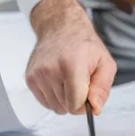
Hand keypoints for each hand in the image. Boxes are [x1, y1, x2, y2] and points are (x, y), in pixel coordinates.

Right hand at [26, 0, 116, 114]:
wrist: (60, 27)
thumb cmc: (84, 45)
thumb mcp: (105, 63)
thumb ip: (102, 89)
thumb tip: (95, 108)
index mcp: (71, 65)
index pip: (75, 105)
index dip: (85, 105)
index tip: (89, 93)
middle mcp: (50, 70)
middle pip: (66, 108)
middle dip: (76, 100)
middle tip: (79, 81)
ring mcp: (38, 75)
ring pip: (56, 107)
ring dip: (65, 99)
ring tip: (68, 80)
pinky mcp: (30, 78)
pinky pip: (45, 102)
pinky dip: (55, 97)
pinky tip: (59, 81)